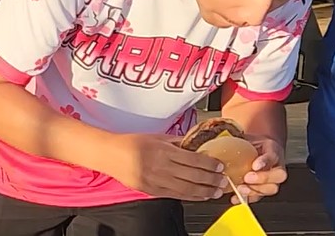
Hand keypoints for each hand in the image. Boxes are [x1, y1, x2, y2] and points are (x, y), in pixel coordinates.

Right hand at [108, 133, 227, 201]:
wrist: (110, 154)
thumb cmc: (132, 142)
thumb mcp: (156, 137)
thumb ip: (177, 141)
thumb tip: (196, 143)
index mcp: (163, 150)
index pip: (193, 159)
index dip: (209, 164)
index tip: (220, 166)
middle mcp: (161, 166)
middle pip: (193, 175)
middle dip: (212, 179)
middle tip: (223, 180)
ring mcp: (156, 180)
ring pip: (187, 189)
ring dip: (204, 191)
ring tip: (216, 191)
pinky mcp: (151, 190)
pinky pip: (176, 195)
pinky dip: (190, 197)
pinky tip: (200, 196)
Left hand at [232, 137, 286, 203]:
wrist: (255, 150)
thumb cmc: (251, 145)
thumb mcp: (248, 139)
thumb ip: (241, 140)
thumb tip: (224, 138)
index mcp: (273, 152)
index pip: (273, 157)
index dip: (265, 162)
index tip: (255, 165)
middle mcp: (276, 167)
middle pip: (278, 176)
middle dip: (262, 179)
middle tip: (247, 178)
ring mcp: (271, 180)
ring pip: (271, 188)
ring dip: (255, 190)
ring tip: (241, 188)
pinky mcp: (262, 190)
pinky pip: (259, 197)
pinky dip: (247, 199)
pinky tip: (236, 198)